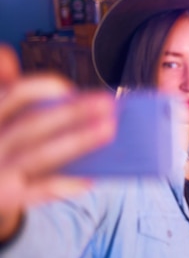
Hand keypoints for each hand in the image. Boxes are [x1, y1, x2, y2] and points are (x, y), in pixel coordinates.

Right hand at [0, 45, 115, 240]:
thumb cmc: (5, 147)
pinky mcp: (9, 196)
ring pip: (41, 155)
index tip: (68, 87)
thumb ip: (10, 96)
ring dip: (78, 141)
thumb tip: (13, 62)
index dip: (40, 87)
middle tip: (107, 103)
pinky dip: (67, 183)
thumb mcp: (4, 120)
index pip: (13, 95)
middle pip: (34, 123)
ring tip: (109, 130)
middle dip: (72, 112)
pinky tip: (91, 177)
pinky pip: (42, 189)